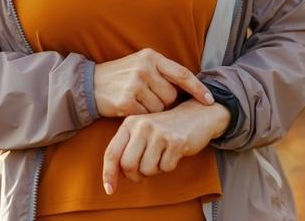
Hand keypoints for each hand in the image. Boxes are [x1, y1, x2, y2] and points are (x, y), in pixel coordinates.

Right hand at [93, 48, 214, 116]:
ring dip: (153, 110)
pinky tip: (131, 108)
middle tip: (149, 98)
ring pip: (161, 108)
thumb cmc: (120, 77)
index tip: (210, 100)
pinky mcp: (126, 100)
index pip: (181, 73)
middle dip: (165, 102)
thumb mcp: (140, 65)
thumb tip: (191, 89)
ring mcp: (134, 84)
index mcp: (150, 56)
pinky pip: (147, 116)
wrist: (89, 84)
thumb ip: (162, 73)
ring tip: (137, 101)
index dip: (198, 88)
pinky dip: (142, 116)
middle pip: (171, 95)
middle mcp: (144, 68)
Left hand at [101, 98, 230, 193]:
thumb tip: (113, 178)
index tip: (109, 190)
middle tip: (142, 173)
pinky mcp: (176, 142)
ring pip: (147, 169)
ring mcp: (159, 133)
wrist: (195, 115)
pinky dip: (168, 167)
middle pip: (128, 165)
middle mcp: (141, 126)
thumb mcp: (141, 133)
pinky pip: (166, 168)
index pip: (112, 152)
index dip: (108, 173)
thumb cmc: (164, 130)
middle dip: (134, 176)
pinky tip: (172, 154)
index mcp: (129, 124)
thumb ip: (126, 150)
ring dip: (154, 171)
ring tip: (160, 157)